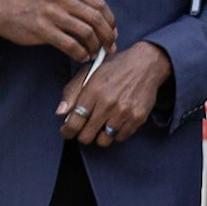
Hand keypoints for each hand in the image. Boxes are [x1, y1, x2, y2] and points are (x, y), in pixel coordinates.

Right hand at [0, 0, 116, 61]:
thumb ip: (76, 1)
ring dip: (94, 47)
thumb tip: (101, 21)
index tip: (113, 33)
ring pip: (86, 32)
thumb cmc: (32, 3)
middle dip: (107, 36)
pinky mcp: (43, 29)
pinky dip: (80, 53)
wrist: (2, 9)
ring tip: (94, 54)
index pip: (99, 4)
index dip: (110, 21)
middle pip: (95, 18)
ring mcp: (51, 12)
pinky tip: (81, 56)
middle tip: (110, 47)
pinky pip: (70, 45)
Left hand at [57, 42, 172, 146]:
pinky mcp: (137, 118)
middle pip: (86, 137)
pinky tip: (116, 120)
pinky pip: (120, 138)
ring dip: (100, 135)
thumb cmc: (114, 69)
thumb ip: (71, 92)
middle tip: (85, 127)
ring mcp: (124, 113)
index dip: (67, 131)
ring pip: (104, 141)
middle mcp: (108, 104)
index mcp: (93, 92)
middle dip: (82, 134)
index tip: (67, 131)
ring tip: (101, 123)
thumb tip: (60, 112)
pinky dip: (116, 133)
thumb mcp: (88, 73)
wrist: (145, 64)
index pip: (74, 123)